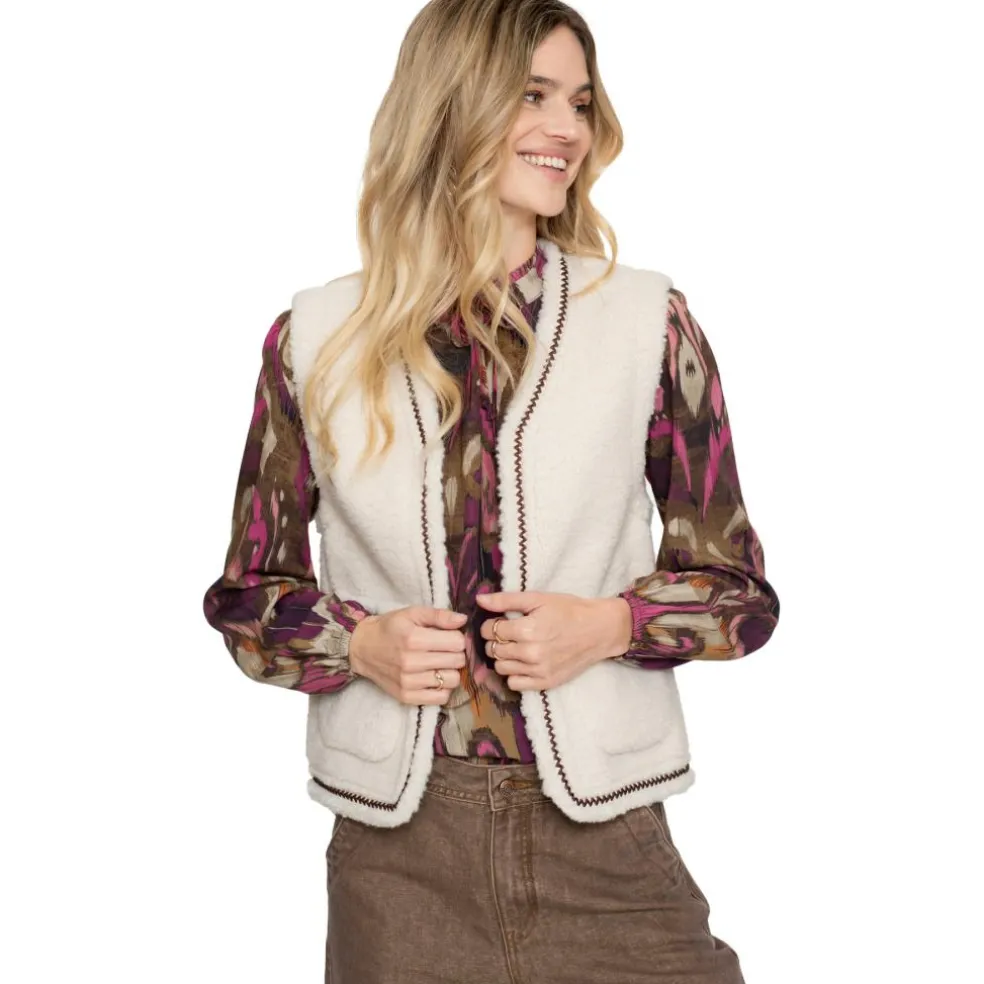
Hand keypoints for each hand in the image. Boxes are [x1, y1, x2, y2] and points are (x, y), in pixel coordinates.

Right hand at [349, 606, 467, 705]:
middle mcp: (411, 662)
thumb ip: (439, 615)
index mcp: (414, 639)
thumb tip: (463, 620)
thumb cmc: (390, 628)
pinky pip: (441, 698)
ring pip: (452, 680)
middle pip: (457, 661)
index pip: (458, 642)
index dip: (458, 637)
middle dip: (456, 653)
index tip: (449, 636)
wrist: (363, 648)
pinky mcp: (406, 697)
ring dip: (451, 671)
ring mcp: (409, 682)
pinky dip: (442, 688)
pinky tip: (434, 678)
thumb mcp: (412, 613)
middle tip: (445, 650)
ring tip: (440, 664)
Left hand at [476, 591, 631, 690]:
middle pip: (493, 650)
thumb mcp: (538, 598)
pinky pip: (514, 684)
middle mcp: (530, 653)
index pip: (490, 630)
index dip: (491, 624)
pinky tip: (524, 662)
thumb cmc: (569, 610)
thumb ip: (506, 600)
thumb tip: (480, 600)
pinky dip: (514, 674)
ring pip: (501, 668)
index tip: (501, 621)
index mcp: (527, 629)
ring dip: (503, 657)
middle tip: (510, 633)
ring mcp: (538, 671)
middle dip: (496, 640)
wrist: (599, 630)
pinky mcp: (546, 683)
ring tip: (517, 646)